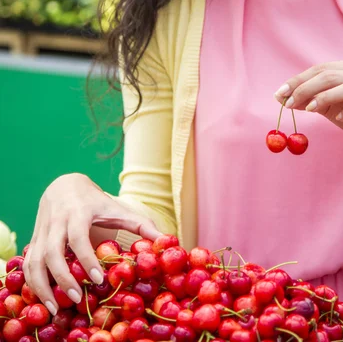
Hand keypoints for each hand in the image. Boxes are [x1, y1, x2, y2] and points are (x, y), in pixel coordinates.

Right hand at [23, 173, 162, 314]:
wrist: (65, 185)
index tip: (97, 279)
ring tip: (55, 307)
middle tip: (77, 298)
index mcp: (78, 213)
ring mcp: (42, 232)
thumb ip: (140, 224)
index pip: (78, 237)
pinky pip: (27, 264)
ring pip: (34, 260)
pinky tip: (43, 298)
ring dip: (41, 286)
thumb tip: (166, 239)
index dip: (86, 259)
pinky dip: (31, 283)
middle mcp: (57, 222)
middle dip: (63, 277)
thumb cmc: (96, 202)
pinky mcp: (34, 240)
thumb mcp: (117, 208)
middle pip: (53, 252)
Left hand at [274, 60, 342, 153]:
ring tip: (309, 109)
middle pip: (330, 75)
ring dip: (324, 97)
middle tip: (288, 102)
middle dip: (305, 88)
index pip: (319, 69)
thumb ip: (305, 100)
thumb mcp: (325, 106)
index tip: (280, 93)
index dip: (298, 80)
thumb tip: (279, 97)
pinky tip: (338, 118)